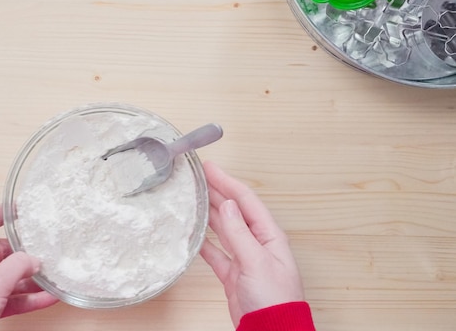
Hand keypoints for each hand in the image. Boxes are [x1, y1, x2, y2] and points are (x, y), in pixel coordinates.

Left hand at [0, 205, 58, 328]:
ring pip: (14, 276)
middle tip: (48, 250)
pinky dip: (31, 297)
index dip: (7, 211)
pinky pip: (15, 296)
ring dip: (34, 278)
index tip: (26, 207)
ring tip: (54, 276)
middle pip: (8, 250)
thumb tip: (35, 260)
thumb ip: (18, 266)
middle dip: (28, 252)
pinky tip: (49, 297)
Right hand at [200, 162, 304, 326]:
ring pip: (223, 228)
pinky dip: (204, 242)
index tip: (210, 168)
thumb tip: (226, 204)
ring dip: (209, 212)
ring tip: (193, 197)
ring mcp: (244, 257)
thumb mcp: (256, 261)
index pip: (245, 200)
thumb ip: (239, 233)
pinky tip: (193, 232)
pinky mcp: (232, 273)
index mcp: (269, 235)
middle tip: (197, 176)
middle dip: (216, 191)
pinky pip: (215, 252)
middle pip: (233, 210)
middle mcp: (257, 242)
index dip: (227, 181)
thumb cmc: (273, 298)